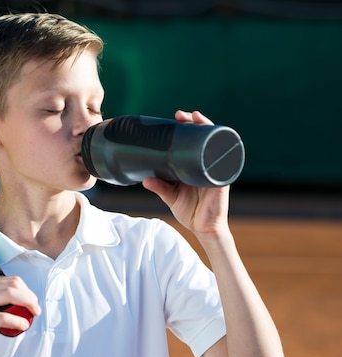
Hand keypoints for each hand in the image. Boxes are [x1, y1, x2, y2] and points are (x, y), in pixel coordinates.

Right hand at [0, 275, 39, 356]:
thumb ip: (5, 300)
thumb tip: (29, 300)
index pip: (11, 280)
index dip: (27, 291)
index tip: (34, 303)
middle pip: (12, 286)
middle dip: (29, 297)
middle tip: (36, 310)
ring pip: (8, 295)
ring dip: (26, 306)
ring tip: (31, 317)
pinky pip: (2, 317)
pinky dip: (17, 321)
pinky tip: (22, 326)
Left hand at [142, 110, 229, 237]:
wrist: (203, 228)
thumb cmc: (190, 211)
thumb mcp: (170, 196)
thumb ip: (159, 187)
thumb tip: (144, 180)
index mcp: (193, 166)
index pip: (191, 142)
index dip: (185, 129)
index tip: (175, 118)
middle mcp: (205, 164)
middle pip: (203, 137)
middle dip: (195, 122)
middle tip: (181, 115)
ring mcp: (214, 169)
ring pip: (214, 143)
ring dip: (208, 128)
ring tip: (197, 118)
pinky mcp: (222, 177)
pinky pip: (224, 159)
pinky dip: (222, 147)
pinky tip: (218, 136)